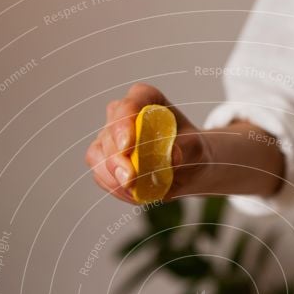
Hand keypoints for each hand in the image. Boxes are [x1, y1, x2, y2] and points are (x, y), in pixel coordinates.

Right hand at [85, 83, 211, 202]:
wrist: (187, 166)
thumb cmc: (191, 150)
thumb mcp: (196, 148)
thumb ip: (184, 149)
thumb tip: (172, 156)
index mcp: (145, 99)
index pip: (129, 106)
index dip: (124, 124)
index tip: (127, 147)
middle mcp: (122, 114)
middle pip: (109, 134)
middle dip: (117, 160)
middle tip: (130, 180)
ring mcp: (109, 137)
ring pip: (98, 155)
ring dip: (114, 177)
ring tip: (137, 191)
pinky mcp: (103, 159)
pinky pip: (100, 174)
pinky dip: (115, 188)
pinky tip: (134, 193)